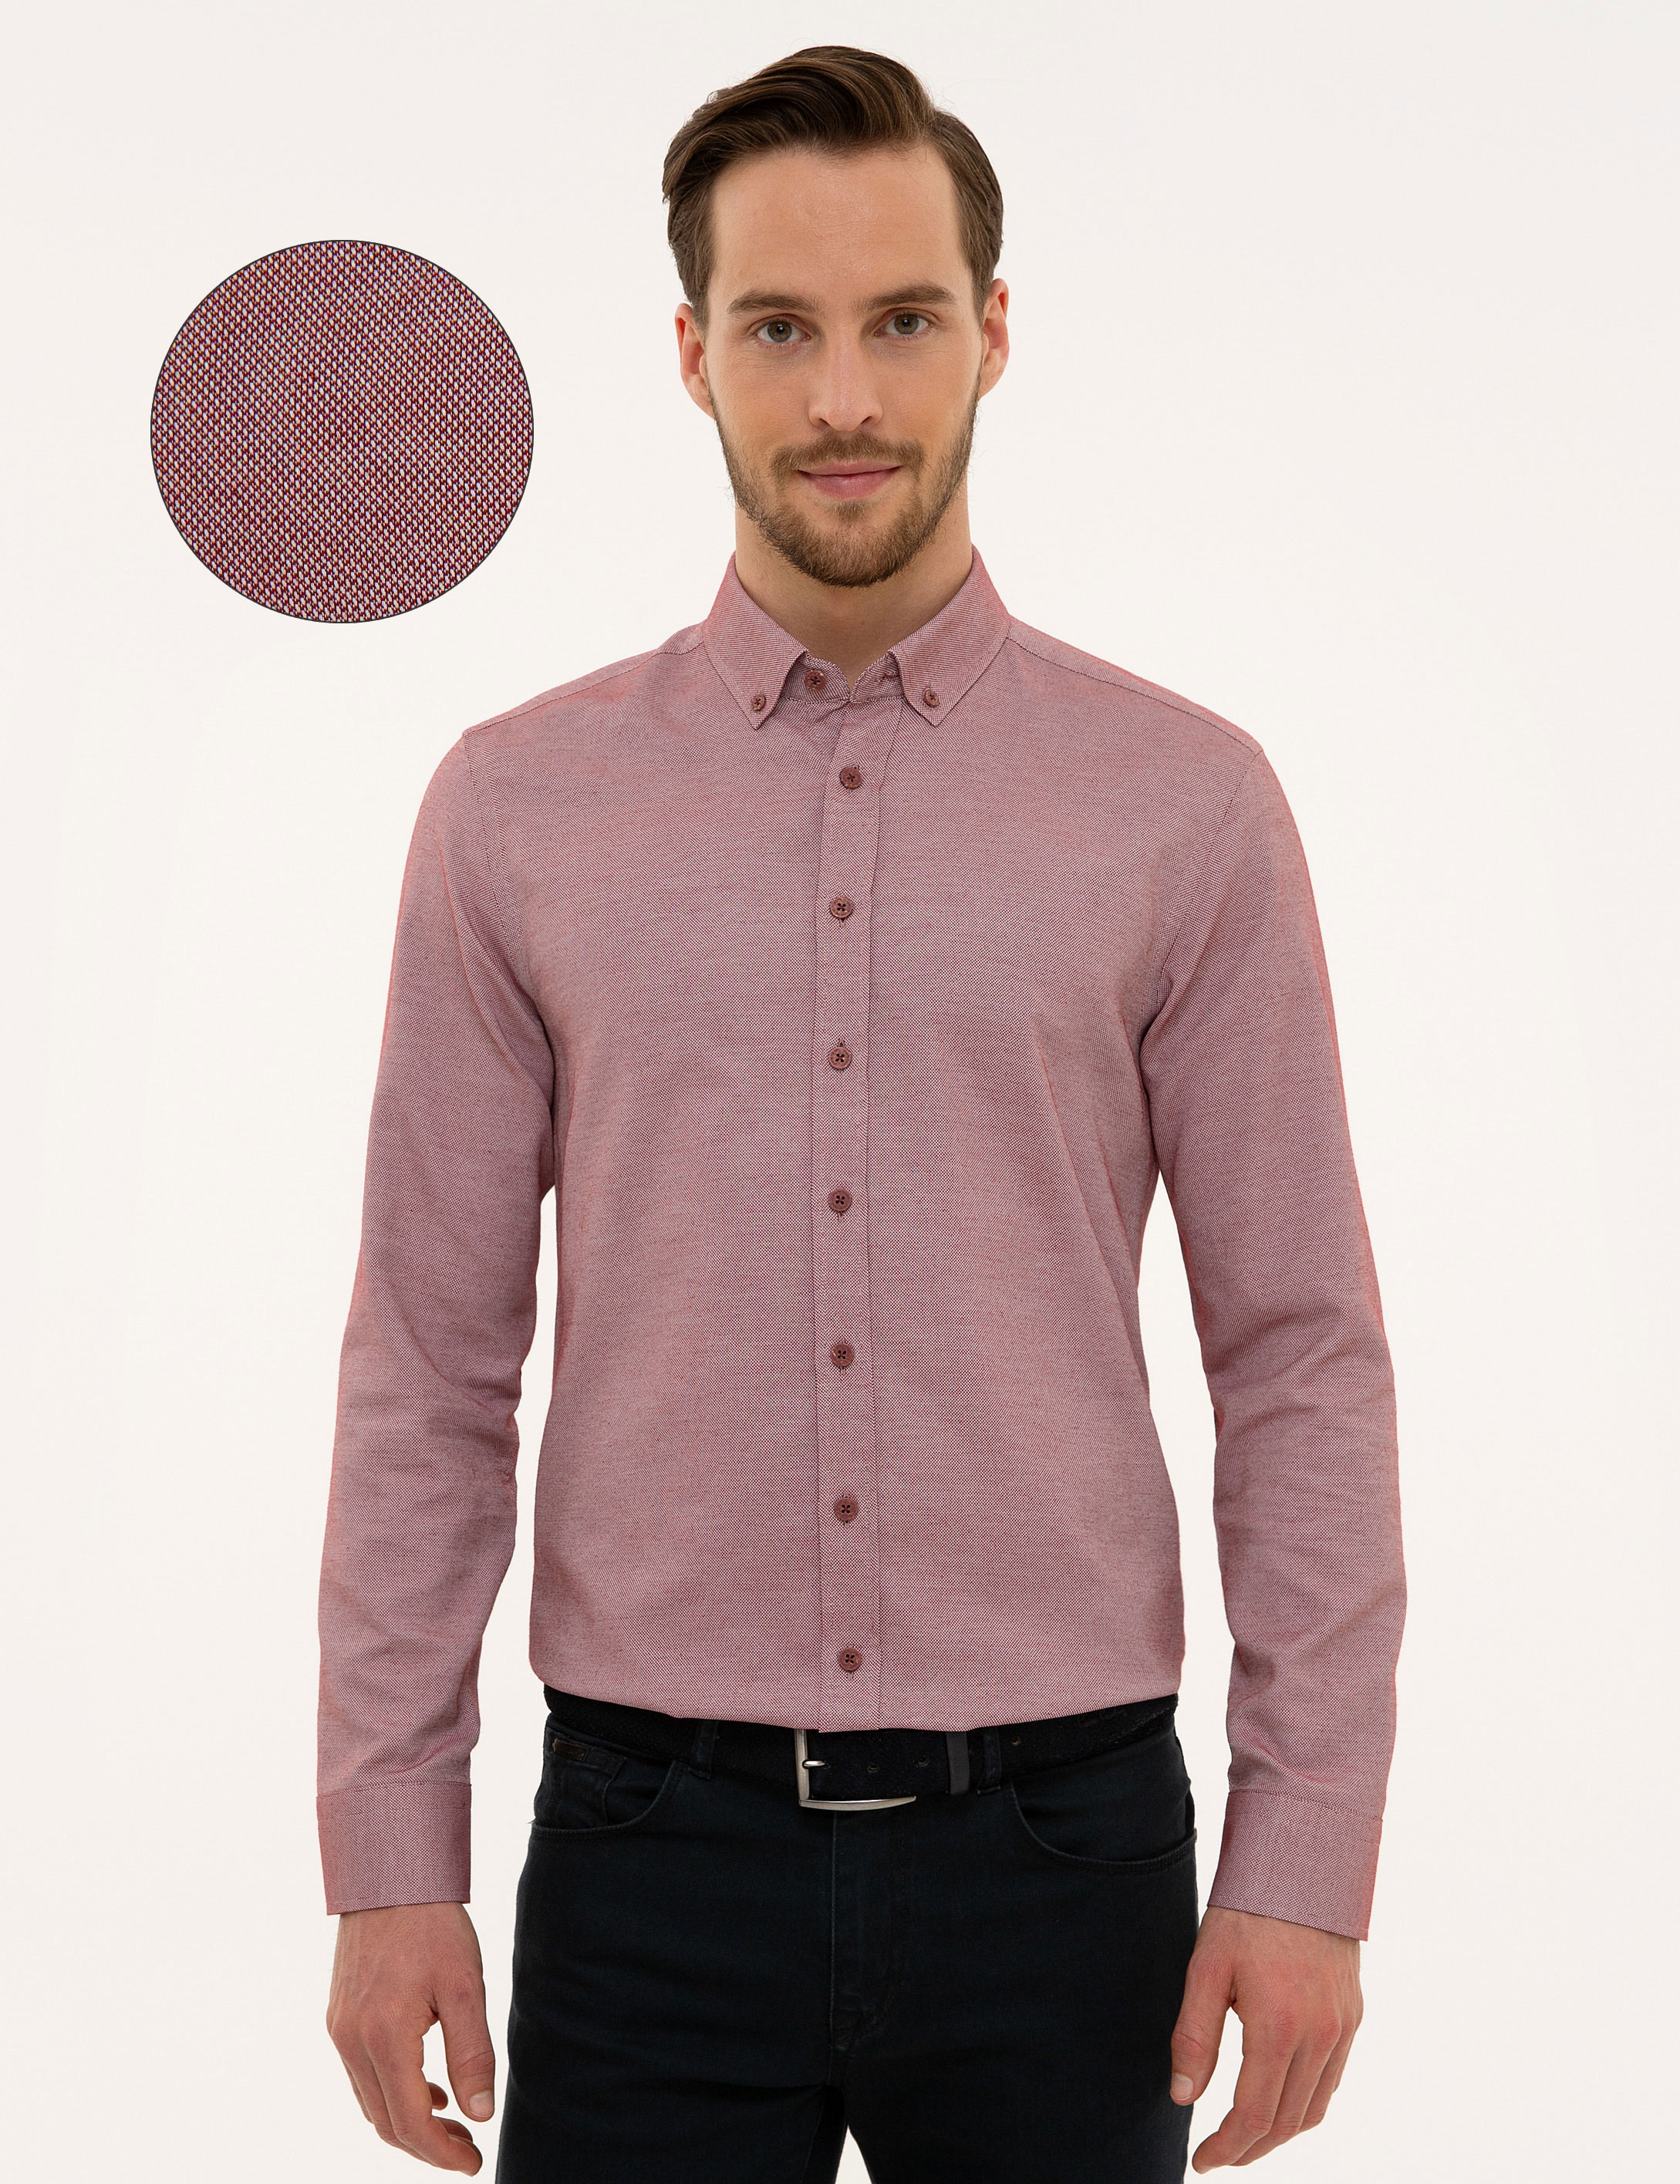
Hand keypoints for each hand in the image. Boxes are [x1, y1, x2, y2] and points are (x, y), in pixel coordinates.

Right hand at [327, 1901, 497, 2171]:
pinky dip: (391, 2093)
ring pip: (371, 2103)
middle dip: (427, 2145)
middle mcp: (351, 2040)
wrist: (389, 1875)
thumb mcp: (464, 1986)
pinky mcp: (338, 2017)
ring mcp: (340, 2030)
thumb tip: (480, 2114)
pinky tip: (424, 2085)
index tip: (474, 2163)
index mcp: (384, 2036)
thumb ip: (471, 2054)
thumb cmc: (432, 1925)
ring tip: (452, 2120)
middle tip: (467, 2148)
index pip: (410, 2122)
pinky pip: (361, 2076)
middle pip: (386, 2123)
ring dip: (408, 2122)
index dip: (443, 2153)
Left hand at [1168, 1904, 1361, 2168]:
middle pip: (1286, 2121)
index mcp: (1279, 2025)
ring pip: (1314, 2108)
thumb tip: (1183, 2098)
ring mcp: (1344, 2027)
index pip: (1254, 2114)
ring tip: (1245, 2136)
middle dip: (1250, 2148)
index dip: (1226, 2147)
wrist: (1303, 1863)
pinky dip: (1305, 2103)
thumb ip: (1194, 2036)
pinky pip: (1332, 2079)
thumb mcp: (1206, 1967)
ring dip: (1279, 2132)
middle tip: (1219, 2155)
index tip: (1201, 2161)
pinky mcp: (1354, 2015)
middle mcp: (1321, 2035)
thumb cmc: (1247, 1911)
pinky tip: (1279, 2098)